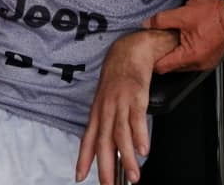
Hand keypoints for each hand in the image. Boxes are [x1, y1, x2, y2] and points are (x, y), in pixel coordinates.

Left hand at [76, 31, 175, 183]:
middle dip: (106, 167)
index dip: (83, 158)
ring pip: (121, 134)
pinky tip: (144, 150)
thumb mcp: (106, 100)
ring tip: (133, 177)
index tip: (79, 177)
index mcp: (98, 112)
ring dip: (127, 158)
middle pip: (104, 142)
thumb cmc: (117, 78)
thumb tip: (109, 148)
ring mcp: (121, 103)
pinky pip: (138, 118)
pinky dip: (140, 135)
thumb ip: (106, 123)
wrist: (129, 51)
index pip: (88, 139)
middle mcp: (106, 109)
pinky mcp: (137, 96)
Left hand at [144, 0, 223, 72]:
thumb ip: (161, 20)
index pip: (163, 67)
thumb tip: (147, 23)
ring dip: (177, 53)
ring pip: (184, 63)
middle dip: (164, 55)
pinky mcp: (212, 57)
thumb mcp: (183, 14)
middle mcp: (199, 64)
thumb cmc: (215, 15)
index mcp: (190, 57)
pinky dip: (187, 51)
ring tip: (172, 39)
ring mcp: (206, 62)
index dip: (152, 58)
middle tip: (157, 42)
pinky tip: (186, 39)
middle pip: (173, 66)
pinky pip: (194, 59)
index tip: (146, 51)